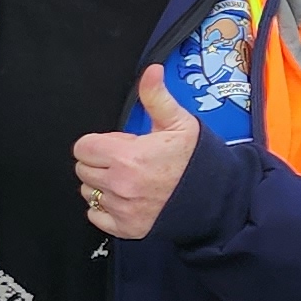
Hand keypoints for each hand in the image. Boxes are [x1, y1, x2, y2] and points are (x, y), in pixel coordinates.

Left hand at [75, 63, 201, 240]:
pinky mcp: (126, 228)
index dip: (99, 143)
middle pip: (83, 169)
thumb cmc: (196, 160)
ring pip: (88, 191)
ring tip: (129, 179)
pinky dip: (105, 208)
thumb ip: (156, 97)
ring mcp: (121, 209)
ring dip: (101, 184)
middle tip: (127, 161)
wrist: (217, 197)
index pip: (83, 148)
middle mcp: (119, 185)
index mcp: (126, 158)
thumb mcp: (179, 123)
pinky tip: (127, 198)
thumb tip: (150, 71)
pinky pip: (95, 215)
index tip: (119, 145)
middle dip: (99, 161)